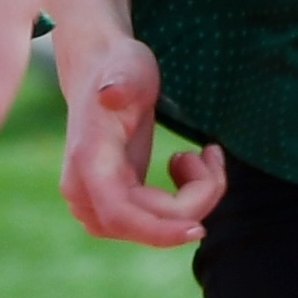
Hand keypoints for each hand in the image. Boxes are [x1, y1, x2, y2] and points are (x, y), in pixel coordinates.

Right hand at [52, 23, 224, 245]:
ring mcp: (95, 203)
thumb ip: (121, 81)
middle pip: (147, 224)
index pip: (120, 215)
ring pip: (153, 228)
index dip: (158, 231)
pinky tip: (186, 165)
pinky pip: (155, 222)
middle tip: (212, 152)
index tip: (198, 229)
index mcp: (89, 160)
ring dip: (191, 200)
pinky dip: (183, 201)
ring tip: (201, 155)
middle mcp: (84, 190)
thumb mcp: (128, 67)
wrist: (101, 70)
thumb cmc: (119, 67)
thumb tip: (110, 94)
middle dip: (194, 198)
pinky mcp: (113, 205)